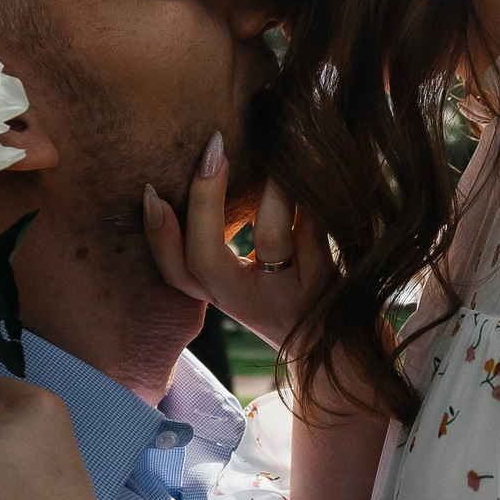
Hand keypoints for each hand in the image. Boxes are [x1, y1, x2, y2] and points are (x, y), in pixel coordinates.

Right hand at [145, 131, 388, 499]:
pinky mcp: (328, 287)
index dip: (157, 235)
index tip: (151, 190)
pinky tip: (321, 161)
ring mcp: (289, 298)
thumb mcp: (251, 281)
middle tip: (215, 150)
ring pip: (271, 238)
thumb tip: (211, 163)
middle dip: (205, 199)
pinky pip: (318, 230)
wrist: (348, 353)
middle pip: (205, 259)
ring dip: (276, 187)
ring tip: (285, 146)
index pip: (176, 272)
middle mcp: (248, 304)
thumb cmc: (295, 299)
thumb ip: (226, 241)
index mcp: (223, 297)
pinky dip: (316, 193)